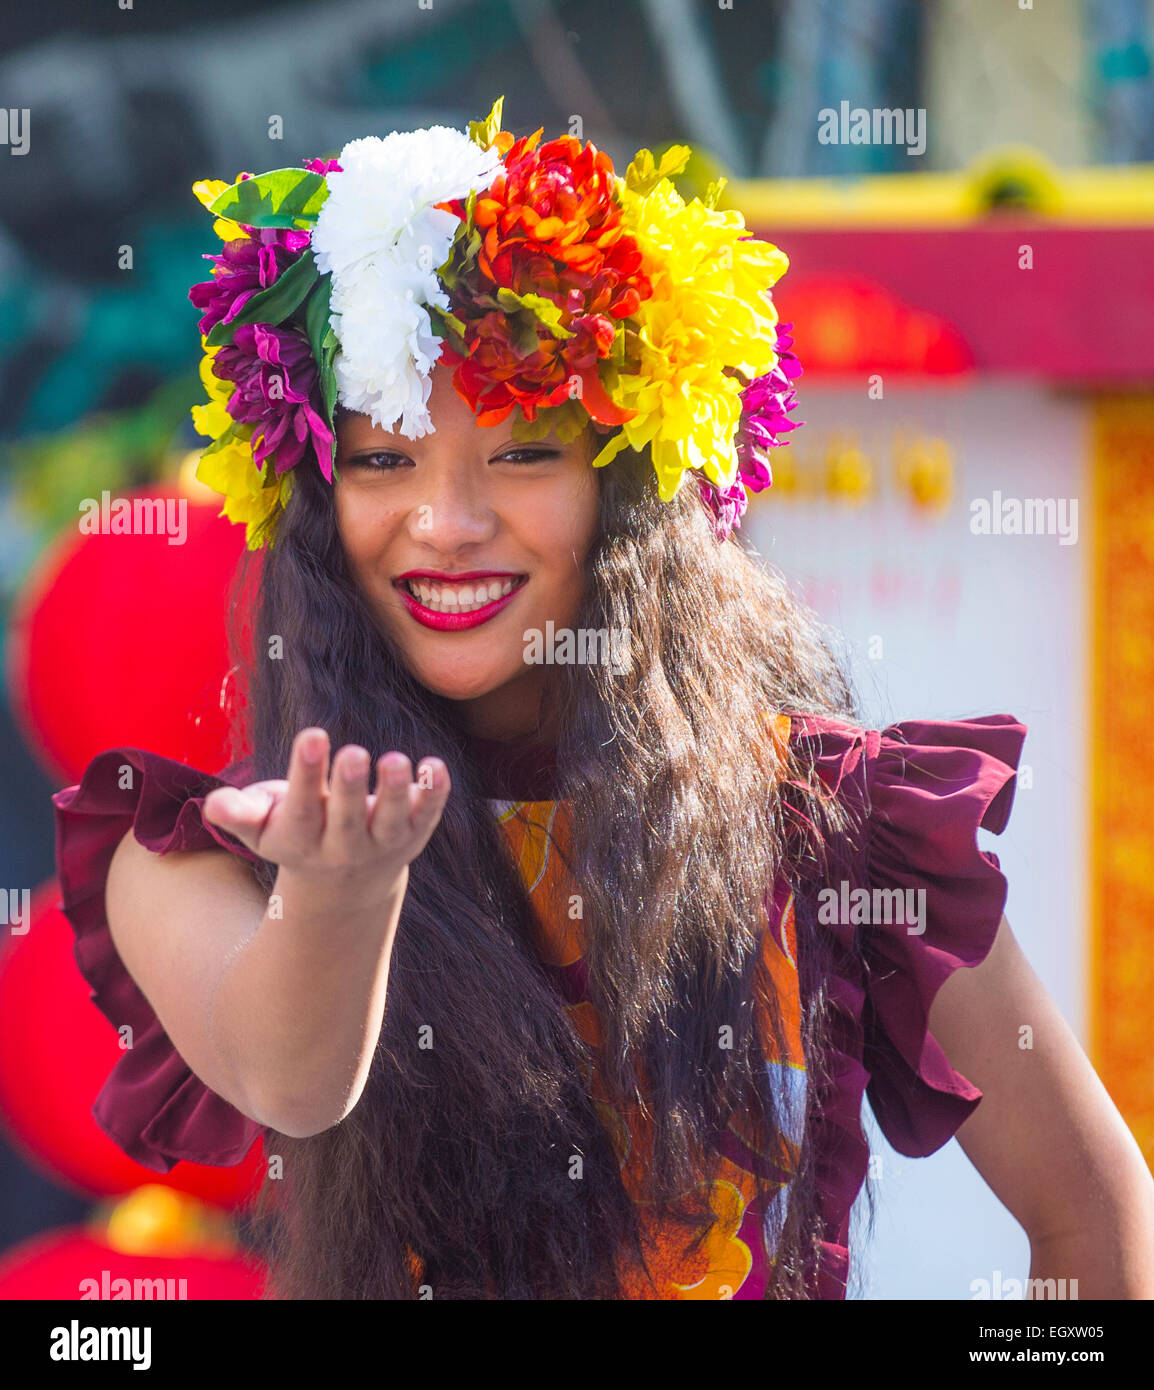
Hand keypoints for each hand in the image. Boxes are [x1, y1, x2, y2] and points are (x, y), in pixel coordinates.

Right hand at [202, 728, 449, 896]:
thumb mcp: (260, 829)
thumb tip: (214, 804)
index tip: (313, 737)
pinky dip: (435, 794)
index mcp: (301, 839)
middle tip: (355, 752)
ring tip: (395, 760)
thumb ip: (238, 814)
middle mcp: (344, 846)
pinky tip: (435, 766)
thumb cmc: (294, 834)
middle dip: (351, 786)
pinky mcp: (414, 835)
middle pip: (349, 818)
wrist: (343, 886)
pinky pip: (428, 816)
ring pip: (392, 821)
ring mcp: (382, 843)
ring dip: (397, 792)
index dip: (307, 773)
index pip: (303, 809)